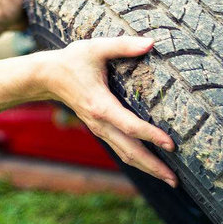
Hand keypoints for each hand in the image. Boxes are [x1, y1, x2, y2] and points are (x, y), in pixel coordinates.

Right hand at [41, 36, 177, 186]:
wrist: (46, 77)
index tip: (171, 144)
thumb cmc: (72, 61)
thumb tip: (151, 42)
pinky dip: (137, 159)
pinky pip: (120, 149)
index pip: (129, 125)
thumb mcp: (96, 48)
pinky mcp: (99, 129)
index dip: (150, 135)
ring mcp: (99, 129)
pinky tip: (151, 164)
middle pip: (129, 151)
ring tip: (169, 179)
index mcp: (100, 105)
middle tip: (175, 181)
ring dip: (147, 167)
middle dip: (153, 166)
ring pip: (125, 154)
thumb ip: (123, 45)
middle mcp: (99, 123)